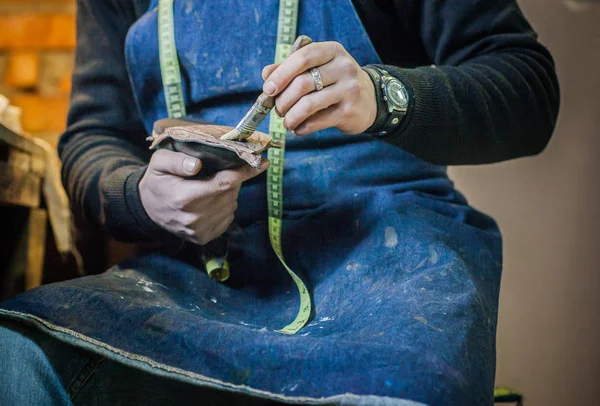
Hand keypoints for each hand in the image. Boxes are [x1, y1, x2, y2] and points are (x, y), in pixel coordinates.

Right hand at [139, 149, 268, 244]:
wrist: (147, 209)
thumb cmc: (157, 181)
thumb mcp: (159, 163)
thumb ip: (177, 161)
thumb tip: (197, 164)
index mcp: (184, 197)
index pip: (223, 184)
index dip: (245, 173)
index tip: (263, 162)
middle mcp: (194, 218)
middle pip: (230, 193)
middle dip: (232, 179)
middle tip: (221, 170)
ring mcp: (199, 230)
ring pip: (231, 205)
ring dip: (228, 193)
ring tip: (211, 186)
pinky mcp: (203, 238)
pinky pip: (227, 217)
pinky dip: (225, 206)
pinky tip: (211, 200)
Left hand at [261, 41, 376, 135]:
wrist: (369, 100)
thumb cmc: (334, 82)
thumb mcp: (317, 68)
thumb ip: (291, 69)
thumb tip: (266, 74)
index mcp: (332, 51)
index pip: (303, 57)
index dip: (281, 73)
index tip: (268, 89)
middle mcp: (343, 67)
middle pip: (302, 83)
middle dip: (283, 100)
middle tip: (278, 110)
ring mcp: (349, 89)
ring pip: (308, 104)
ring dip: (291, 117)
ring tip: (287, 122)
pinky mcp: (349, 111)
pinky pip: (318, 121)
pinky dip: (302, 128)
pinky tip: (298, 129)